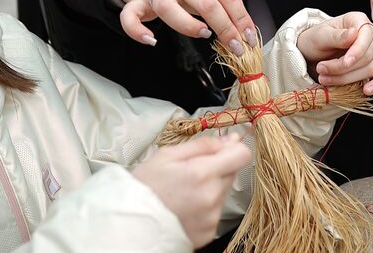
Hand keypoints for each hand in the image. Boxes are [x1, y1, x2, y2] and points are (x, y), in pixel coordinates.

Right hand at [115, 0, 255, 53]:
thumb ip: (221, 1)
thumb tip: (244, 30)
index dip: (241, 17)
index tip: (248, 37)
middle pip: (205, 1)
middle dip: (225, 28)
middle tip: (235, 47)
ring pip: (168, 8)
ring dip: (189, 26)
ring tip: (203, 34)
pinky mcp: (135, 1)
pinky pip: (130, 17)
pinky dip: (138, 31)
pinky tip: (152, 41)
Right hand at [132, 134, 250, 246]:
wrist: (130, 224)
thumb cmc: (145, 186)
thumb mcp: (168, 155)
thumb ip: (203, 145)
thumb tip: (230, 139)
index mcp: (202, 173)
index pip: (241, 155)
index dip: (233, 149)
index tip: (221, 150)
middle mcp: (212, 197)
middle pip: (232, 173)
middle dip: (217, 169)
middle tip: (191, 173)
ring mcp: (211, 218)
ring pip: (223, 193)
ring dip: (210, 189)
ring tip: (184, 193)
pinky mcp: (208, 233)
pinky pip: (215, 213)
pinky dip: (204, 209)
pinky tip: (185, 208)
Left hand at [296, 12, 372, 96]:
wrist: (313, 54)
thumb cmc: (316, 40)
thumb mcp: (320, 35)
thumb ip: (336, 36)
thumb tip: (353, 33)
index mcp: (358, 20)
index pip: (366, 36)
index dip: (357, 51)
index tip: (345, 62)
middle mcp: (371, 35)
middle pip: (367, 56)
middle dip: (344, 68)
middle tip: (322, 70)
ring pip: (371, 69)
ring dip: (348, 78)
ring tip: (326, 79)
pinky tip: (367, 90)